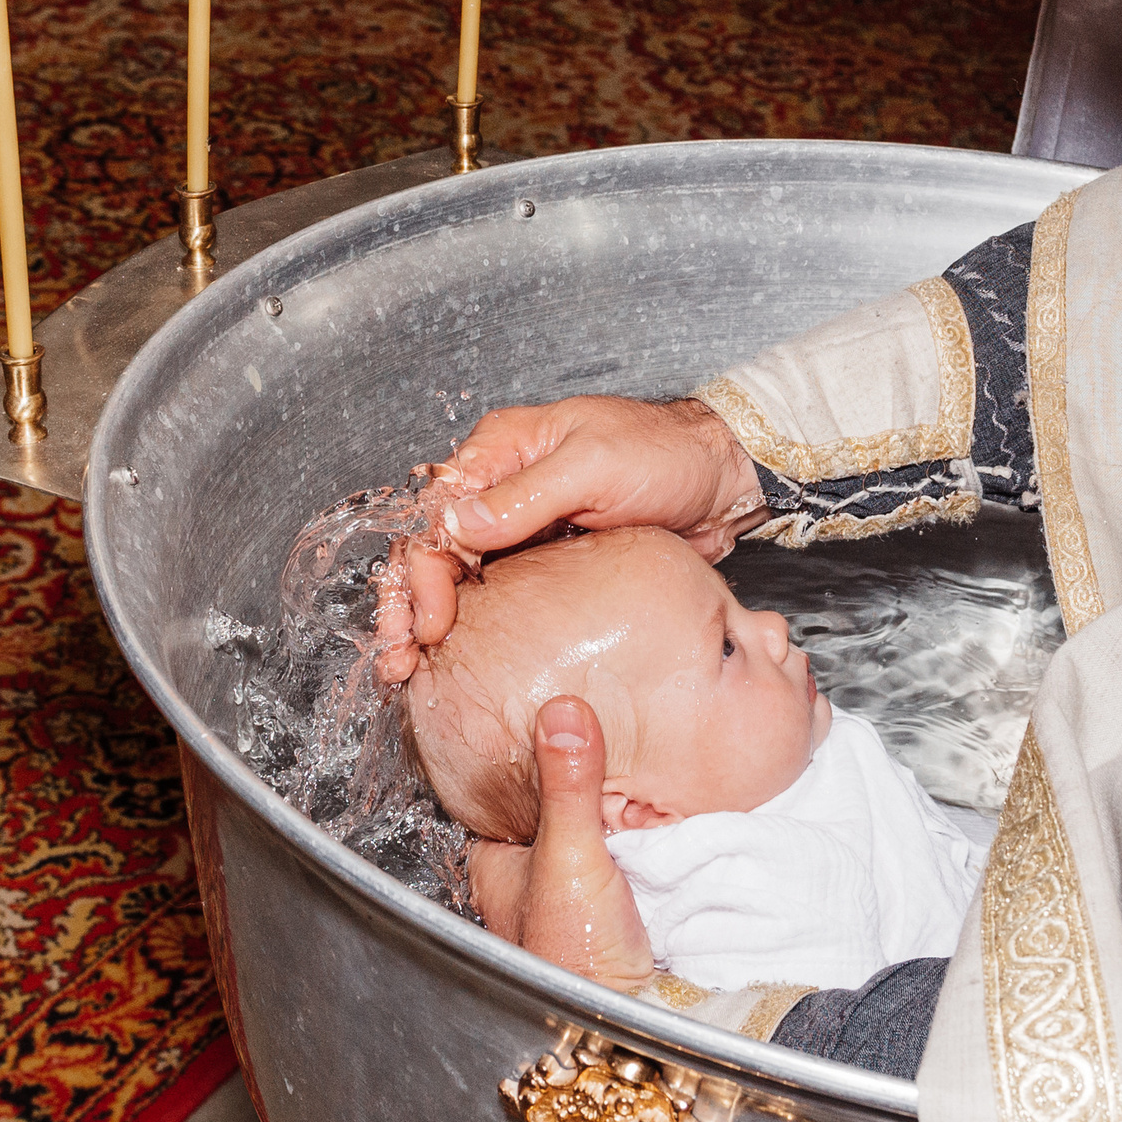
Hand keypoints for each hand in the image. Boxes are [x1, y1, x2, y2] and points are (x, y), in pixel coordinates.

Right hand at [401, 394, 764, 656]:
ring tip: (411, 671)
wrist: (720, 480)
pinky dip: (473, 625)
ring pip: (457, 576)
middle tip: (401, 660)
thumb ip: (527, 493)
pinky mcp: (547, 560)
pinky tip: (459, 659)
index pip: (436, 513)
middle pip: (434, 548)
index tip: (429, 620)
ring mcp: (523, 526)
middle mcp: (503, 487)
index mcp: (502, 450)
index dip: (421, 570)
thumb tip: (460, 522)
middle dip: (409, 604)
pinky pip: (496, 594)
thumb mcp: (597, 465)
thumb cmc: (667, 454)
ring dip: (430, 621)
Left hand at [468, 697, 654, 992]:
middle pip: (549, 806)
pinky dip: (636, 835)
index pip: (502, 787)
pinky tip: (657, 816)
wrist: (628, 1023)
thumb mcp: (570, 857)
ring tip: (640, 762)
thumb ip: (568, 786)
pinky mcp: (611, 908)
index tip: (560, 707)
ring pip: (586, 830)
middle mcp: (524, 878)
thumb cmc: (574, 954)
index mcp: (493, 863)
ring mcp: (568, 895)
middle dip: (579, 778)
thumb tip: (563, 709)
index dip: (530, 750)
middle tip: (614, 727)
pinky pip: (622, 852)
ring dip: (612, 808)